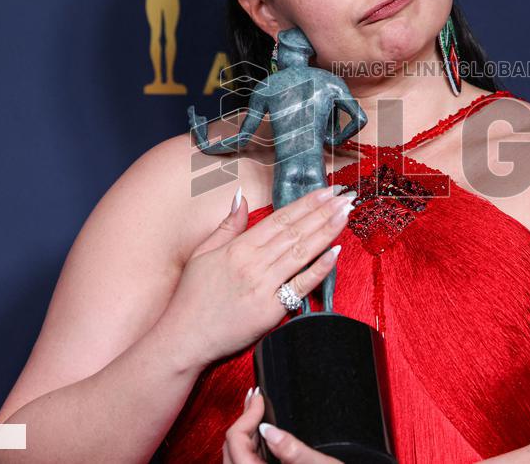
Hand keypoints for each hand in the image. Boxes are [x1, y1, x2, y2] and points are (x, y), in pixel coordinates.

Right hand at [161, 184, 354, 368]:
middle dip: (322, 212)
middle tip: (344, 197)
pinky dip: (319, 269)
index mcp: (238, 248)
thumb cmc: (191, 297)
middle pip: (295, 232)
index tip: (324, 191)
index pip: (279, 219)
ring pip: (301, 253)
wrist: (184, 338)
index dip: (305, 204)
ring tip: (345, 215)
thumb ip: (227, 225)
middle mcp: (253, 263)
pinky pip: (300, 286)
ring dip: (326, 232)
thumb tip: (240, 196)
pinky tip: (335, 252)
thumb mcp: (202, 253)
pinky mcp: (270, 311)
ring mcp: (263, 287)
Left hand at [223, 386, 342, 463]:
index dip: (245, 415)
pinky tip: (261, 438)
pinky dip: (249, 450)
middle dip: (242, 421)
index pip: (235, 443)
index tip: (259, 397)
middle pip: (230, 450)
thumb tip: (269, 429)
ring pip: (235, 461)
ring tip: (255, 413)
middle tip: (255, 399)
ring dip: (244, 435)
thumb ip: (293, 450)